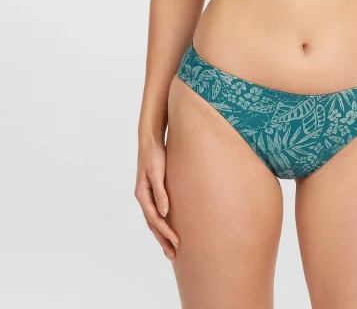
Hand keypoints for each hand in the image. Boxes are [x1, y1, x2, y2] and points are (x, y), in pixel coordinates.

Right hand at [134, 137, 179, 259]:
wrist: (150, 139)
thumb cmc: (154, 154)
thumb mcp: (157, 173)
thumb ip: (160, 192)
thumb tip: (164, 213)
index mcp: (142, 194)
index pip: (155, 219)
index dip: (166, 232)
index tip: (177, 242)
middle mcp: (143, 197)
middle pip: (152, 224)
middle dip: (162, 240)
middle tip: (173, 255)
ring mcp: (146, 194)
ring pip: (153, 220)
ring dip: (161, 234)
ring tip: (170, 248)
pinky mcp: (152, 190)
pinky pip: (156, 211)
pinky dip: (161, 223)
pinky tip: (167, 227)